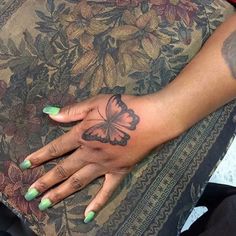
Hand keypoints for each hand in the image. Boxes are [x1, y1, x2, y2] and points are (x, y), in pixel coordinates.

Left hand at [20, 93, 178, 222]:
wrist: (150, 119)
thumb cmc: (123, 107)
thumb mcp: (95, 102)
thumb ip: (72, 110)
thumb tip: (49, 113)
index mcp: (82, 135)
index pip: (55, 148)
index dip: (39, 156)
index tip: (24, 165)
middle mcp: (89, 153)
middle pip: (63, 169)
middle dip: (44, 181)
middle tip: (29, 194)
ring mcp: (104, 165)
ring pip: (78, 182)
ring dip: (60, 193)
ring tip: (45, 204)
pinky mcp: (119, 171)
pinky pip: (107, 191)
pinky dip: (97, 203)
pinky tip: (87, 216)